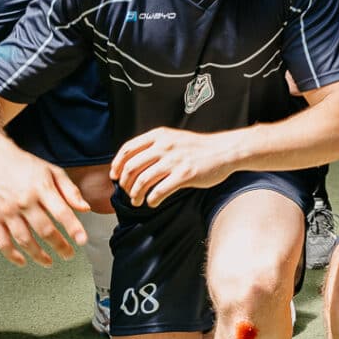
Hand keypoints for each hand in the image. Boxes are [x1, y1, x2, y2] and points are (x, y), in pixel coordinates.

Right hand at [0, 144, 90, 267]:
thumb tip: (85, 208)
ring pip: (24, 240)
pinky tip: (23, 261)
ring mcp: (7, 211)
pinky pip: (2, 242)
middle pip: (44, 230)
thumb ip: (70, 190)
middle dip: (60, 246)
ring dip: (39, 255)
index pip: (61, 212)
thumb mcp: (51, 171)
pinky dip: (12, 255)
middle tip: (69, 254)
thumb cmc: (23, 164)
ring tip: (50, 261)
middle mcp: (23, 201)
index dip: (74, 228)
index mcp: (40, 187)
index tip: (82, 240)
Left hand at [111, 127, 235, 207]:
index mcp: (159, 136)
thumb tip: (131, 163)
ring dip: (136, 194)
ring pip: (143, 180)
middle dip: (125, 184)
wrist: (224, 150)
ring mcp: (175, 160)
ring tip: (137, 201)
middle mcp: (164, 146)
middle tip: (127, 192)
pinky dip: (152, 200)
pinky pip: (160, 191)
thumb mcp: (173, 138)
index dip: (117, 165)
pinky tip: (152, 203)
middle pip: (132, 167)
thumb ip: (154, 146)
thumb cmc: (197, 148)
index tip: (114, 177)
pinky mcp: (185, 175)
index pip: (127, 150)